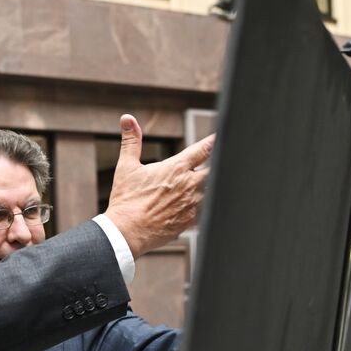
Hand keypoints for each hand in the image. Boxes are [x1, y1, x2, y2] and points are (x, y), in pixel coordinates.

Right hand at [103, 115, 212, 257]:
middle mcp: (189, 185)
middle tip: (223, 161)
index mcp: (176, 168)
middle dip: (218, 166)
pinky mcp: (192, 221)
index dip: (215, 141)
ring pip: (212, 192)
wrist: (127, 232)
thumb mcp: (127, 167)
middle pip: (215, 170)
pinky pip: (207, 212)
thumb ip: (131, 141)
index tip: (221, 137)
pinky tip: (206, 208)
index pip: (204, 150)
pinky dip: (207, 208)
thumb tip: (127, 119)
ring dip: (212, 187)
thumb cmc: (126, 200)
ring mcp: (193, 204)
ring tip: (214, 185)